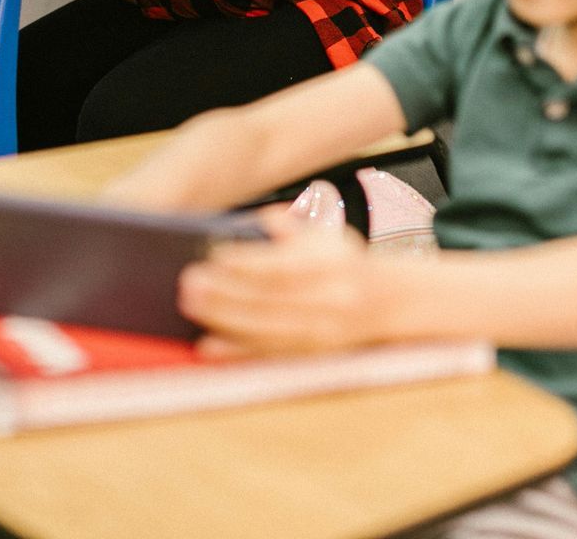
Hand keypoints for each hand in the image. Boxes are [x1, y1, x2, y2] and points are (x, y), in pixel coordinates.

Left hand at [177, 207, 385, 356]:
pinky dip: (236, 351)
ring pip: (266, 329)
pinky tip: (207, 345)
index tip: (213, 256)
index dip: (247, 262)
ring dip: (224, 320)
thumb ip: (288, 224)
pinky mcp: (312, 356)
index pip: (282, 265)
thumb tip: (253, 221)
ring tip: (190, 306)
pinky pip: (269, 355)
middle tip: (189, 284)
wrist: (388, 302)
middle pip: (269, 299)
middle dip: (226, 293)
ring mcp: (321, 331)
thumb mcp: (325, 234)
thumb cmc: (343, 263)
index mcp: (331, 265)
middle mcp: (329, 300)